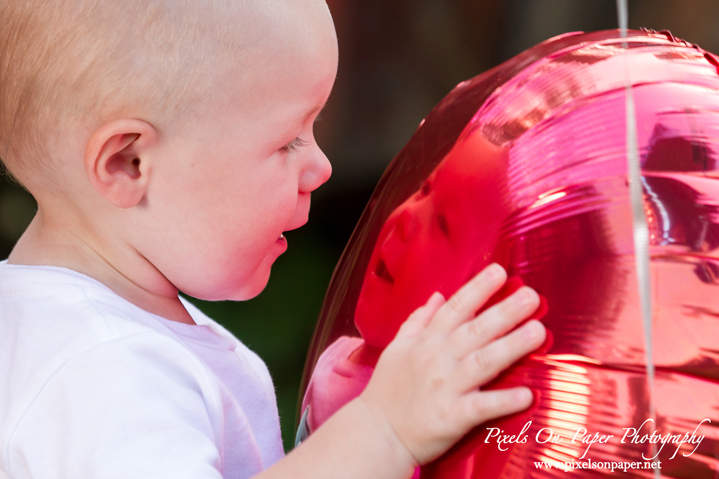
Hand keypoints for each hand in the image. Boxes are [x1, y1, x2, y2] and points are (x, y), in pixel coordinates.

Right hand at [357, 263, 545, 467]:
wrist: (377, 433)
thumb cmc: (388, 390)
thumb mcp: (397, 347)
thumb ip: (419, 320)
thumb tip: (438, 296)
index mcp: (426, 341)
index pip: (455, 308)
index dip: (478, 288)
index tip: (500, 271)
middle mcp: (438, 359)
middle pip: (476, 330)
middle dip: (505, 311)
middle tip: (532, 296)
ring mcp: (446, 387)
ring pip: (484, 361)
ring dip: (512, 346)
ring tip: (538, 331)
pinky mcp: (453, 417)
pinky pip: (483, 406)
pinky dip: (504, 400)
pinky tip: (528, 394)